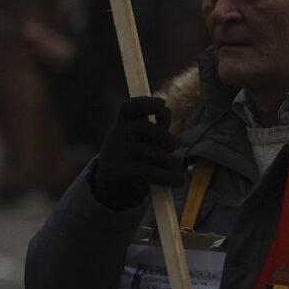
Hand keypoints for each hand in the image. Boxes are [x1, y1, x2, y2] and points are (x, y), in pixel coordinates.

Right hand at [87, 94, 186, 208]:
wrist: (110, 186)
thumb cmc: (135, 157)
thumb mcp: (143, 139)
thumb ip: (156, 125)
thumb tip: (165, 110)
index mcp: (121, 123)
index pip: (129, 107)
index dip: (145, 103)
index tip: (163, 104)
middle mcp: (115, 135)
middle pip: (149, 129)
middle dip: (167, 139)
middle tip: (172, 148)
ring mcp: (116, 153)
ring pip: (155, 154)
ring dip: (171, 162)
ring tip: (174, 168)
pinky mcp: (121, 172)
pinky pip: (151, 173)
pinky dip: (169, 178)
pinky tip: (177, 180)